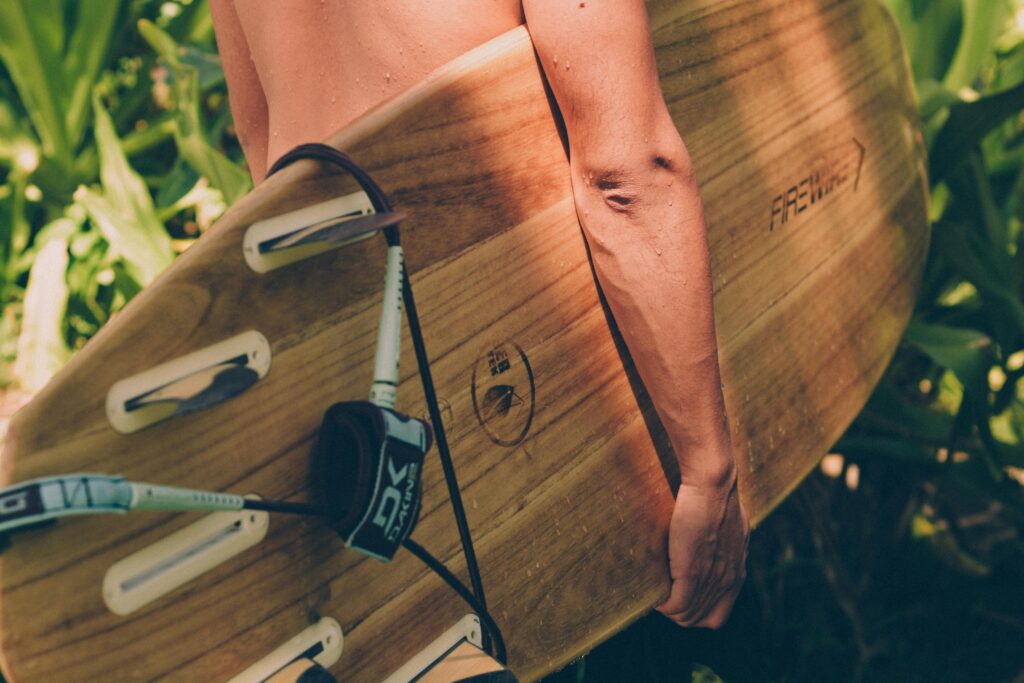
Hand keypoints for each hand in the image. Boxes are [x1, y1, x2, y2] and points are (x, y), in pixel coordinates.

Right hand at [656, 472, 748, 627]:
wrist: (712, 485)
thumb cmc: (717, 496)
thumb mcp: (730, 528)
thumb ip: (725, 547)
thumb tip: (713, 545)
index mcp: (737, 573)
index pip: (718, 615)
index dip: (696, 611)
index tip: (680, 595)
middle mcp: (728, 582)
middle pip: (700, 620)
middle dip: (679, 612)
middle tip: (662, 594)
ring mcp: (711, 579)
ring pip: (685, 616)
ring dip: (667, 608)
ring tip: (655, 592)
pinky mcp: (692, 573)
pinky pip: (675, 605)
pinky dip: (661, 603)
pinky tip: (652, 593)